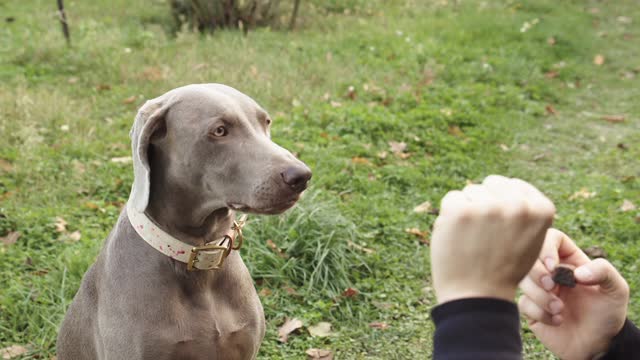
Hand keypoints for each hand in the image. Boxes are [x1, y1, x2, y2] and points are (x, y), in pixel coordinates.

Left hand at [430, 175, 555, 303]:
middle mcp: (517, 205)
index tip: (498, 224)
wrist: (477, 296)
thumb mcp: (528, 240)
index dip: (502, 202)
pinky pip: (452, 198)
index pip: (514, 185)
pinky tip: (458, 237)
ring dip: (467, 209)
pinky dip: (450, 216)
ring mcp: (488, 206)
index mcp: (541, 209)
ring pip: (471, 191)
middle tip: (483, 232)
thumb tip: (507, 185)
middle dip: (485, 201)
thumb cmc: (501, 270)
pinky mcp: (461, 210)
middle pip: (492, 183)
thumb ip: (523, 212)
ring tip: (472, 239)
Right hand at [518, 229, 628, 359]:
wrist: (598, 345)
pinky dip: (540, 312)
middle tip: (551, 287)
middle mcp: (551, 272)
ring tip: (559, 309)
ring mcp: (539, 289)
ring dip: (540, 295)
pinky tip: (557, 321)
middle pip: (529, 257)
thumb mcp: (616, 289)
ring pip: (522, 280)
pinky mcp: (531, 308)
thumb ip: (603, 270)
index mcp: (569, 260)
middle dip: (537, 273)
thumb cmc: (608, 314)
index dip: (546, 248)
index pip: (549, 238)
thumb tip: (576, 272)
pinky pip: (523, 303)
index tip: (553, 267)